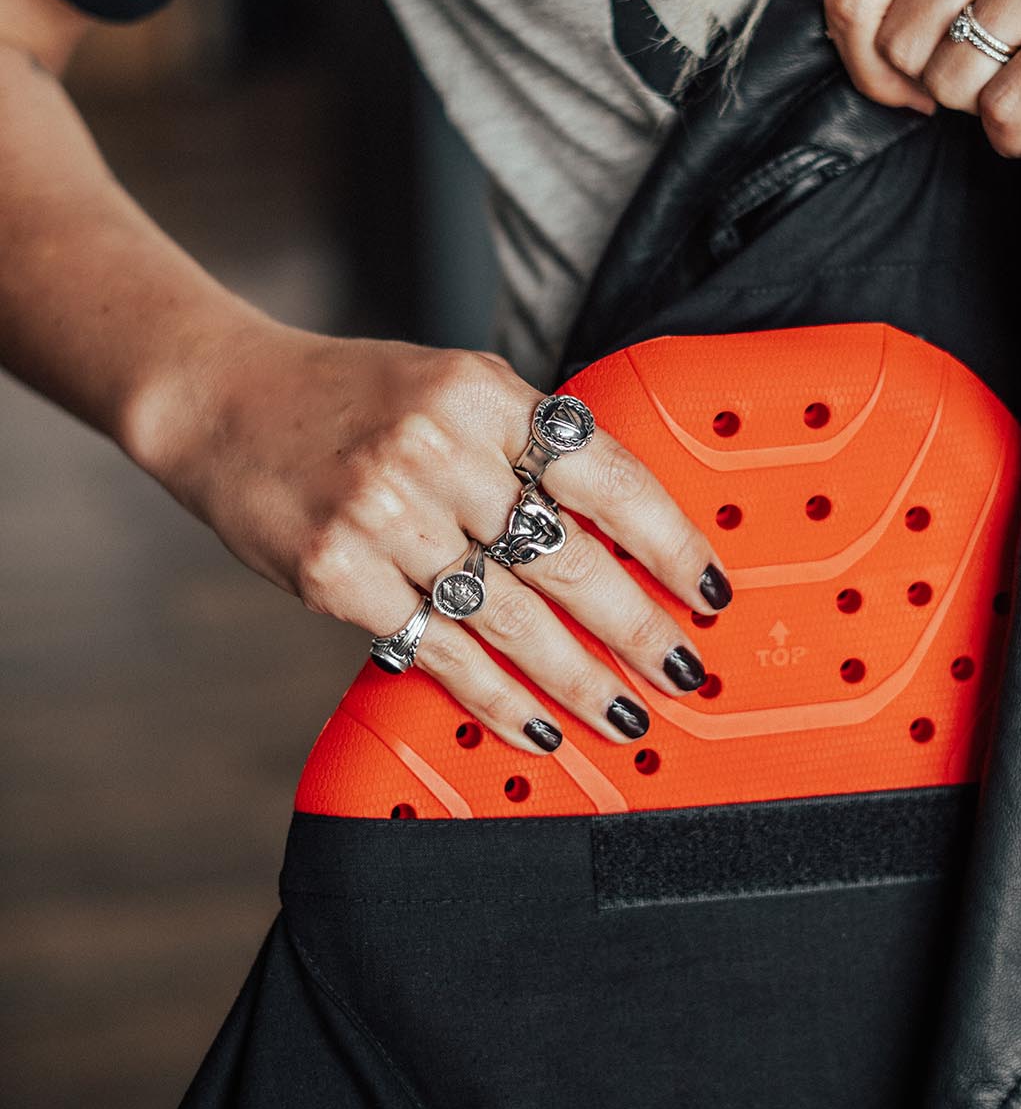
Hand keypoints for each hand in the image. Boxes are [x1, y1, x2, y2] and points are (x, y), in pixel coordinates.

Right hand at [136, 321, 729, 753]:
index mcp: (481, 393)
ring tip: (623, 712)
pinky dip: (493, 696)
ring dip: (576, 676)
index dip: (667, 540)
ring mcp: (383, 513)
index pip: (603, 474)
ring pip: (508, 617)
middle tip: (682, 669)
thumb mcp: (450, 385)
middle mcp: (438, 449)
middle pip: (566, 556)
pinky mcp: (336, 574)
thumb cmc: (351, 396)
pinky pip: (436, 649)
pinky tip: (534, 723)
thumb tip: (620, 526)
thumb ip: (525, 441)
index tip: (708, 585)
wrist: (224, 400)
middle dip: (636, 625)